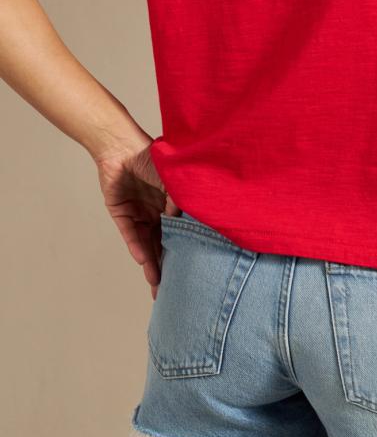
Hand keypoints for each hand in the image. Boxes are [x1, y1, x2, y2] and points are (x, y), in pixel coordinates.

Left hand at [94, 135, 181, 299]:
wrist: (123, 147)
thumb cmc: (153, 158)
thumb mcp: (174, 181)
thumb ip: (179, 202)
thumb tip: (184, 225)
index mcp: (171, 205)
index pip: (179, 232)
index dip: (185, 250)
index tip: (194, 269)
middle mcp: (156, 212)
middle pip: (163, 244)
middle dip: (167, 266)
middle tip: (173, 289)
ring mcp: (139, 214)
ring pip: (147, 245)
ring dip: (151, 264)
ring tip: (157, 285)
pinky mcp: (121, 214)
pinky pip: (130, 235)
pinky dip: (137, 247)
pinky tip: (143, 261)